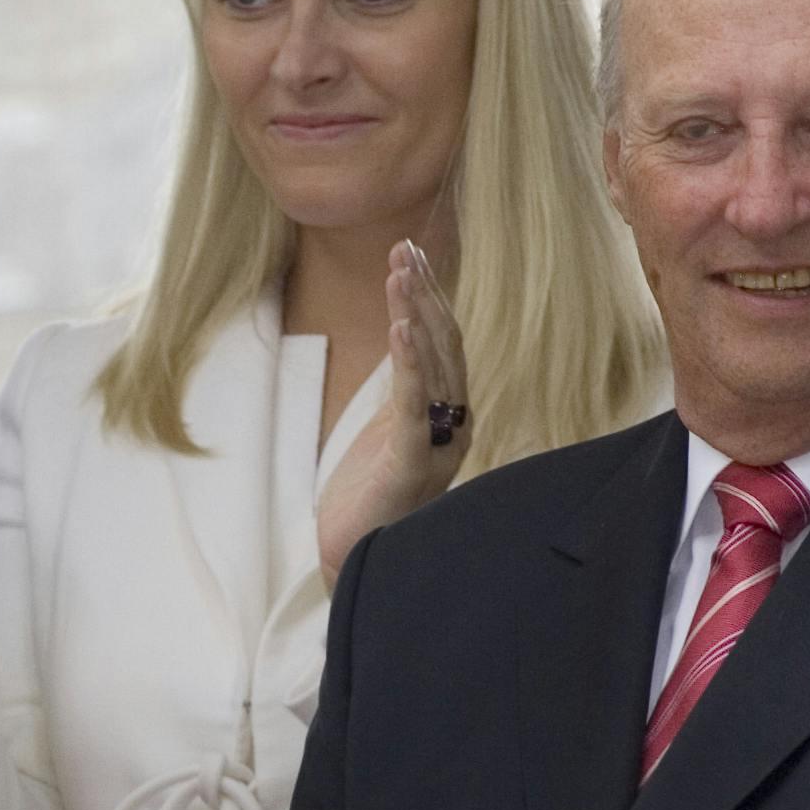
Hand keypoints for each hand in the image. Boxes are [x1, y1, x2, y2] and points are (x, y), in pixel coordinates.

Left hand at [315, 242, 468, 581]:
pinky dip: (409, 363)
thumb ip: (405, 388)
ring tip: (399, 271)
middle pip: (445, 346)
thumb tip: (406, 332)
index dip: (431, 296)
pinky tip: (400, 326)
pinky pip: (413, 405)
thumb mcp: (387, 430)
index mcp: (451, 416)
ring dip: (415, 314)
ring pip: (433, 367)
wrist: (354, 561)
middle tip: (404, 248)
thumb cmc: (369, 500)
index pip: (446, 344)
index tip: (411, 252)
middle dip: (424, 294)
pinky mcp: (410, 466)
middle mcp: (454, 427)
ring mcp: (437, 447)